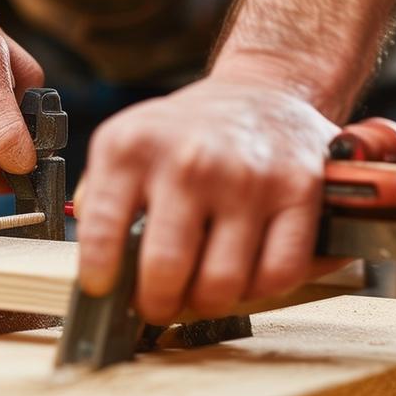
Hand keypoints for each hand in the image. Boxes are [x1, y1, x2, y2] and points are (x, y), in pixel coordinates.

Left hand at [75, 73, 338, 323]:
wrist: (262, 90)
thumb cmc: (187, 133)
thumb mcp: (124, 144)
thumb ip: (98, 200)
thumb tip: (97, 265)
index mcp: (131, 148)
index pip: (102, 232)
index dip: (100, 278)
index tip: (103, 293)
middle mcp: (188, 160)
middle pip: (165, 270)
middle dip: (157, 304)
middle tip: (158, 305)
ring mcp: (247, 177)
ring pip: (223, 284)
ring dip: (208, 303)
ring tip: (200, 291)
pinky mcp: (299, 190)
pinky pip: (278, 274)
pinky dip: (260, 290)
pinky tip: (244, 277)